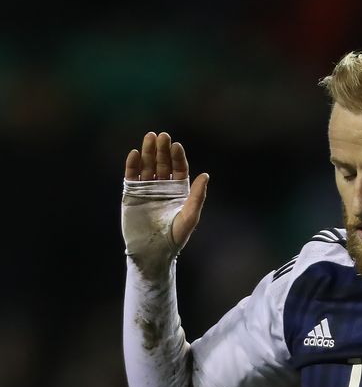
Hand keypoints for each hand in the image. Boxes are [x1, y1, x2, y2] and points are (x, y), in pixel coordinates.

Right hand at [124, 132, 208, 247]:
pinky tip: (134, 153)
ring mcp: (147, 189)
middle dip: (163, 150)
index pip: (179, 168)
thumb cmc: (174, 236)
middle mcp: (163, 186)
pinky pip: (132, 176)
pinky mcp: (131, 194)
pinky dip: (132, 165)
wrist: (152, 251)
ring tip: (149, 137)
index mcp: (179, 190)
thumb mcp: (189, 216)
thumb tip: (205, 175)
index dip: (177, 157)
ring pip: (147, 166)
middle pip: (163, 164)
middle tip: (162, 135)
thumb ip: (197, 196)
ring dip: (148, 152)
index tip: (176, 145)